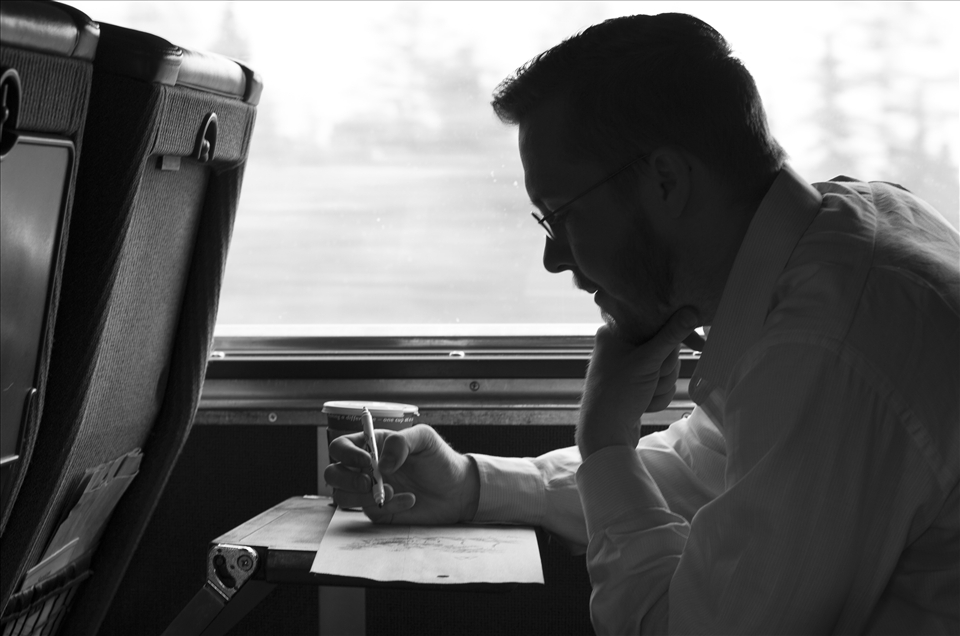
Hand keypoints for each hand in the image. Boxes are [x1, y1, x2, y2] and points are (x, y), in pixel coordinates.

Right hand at [324, 424, 478, 523]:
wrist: (457, 490)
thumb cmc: (439, 459)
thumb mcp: (424, 439)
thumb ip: (401, 442)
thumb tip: (380, 463)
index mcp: (371, 445)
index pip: (341, 447)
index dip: (346, 454)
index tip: (366, 461)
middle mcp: (365, 468)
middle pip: (332, 474)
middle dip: (346, 479)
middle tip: (370, 482)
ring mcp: (369, 490)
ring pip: (343, 496)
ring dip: (363, 496)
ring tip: (392, 492)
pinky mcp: (378, 510)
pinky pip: (369, 511)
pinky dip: (388, 506)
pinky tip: (409, 500)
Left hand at [576, 307, 698, 459]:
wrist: (604, 434)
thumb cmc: (619, 393)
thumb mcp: (648, 362)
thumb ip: (671, 336)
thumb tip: (691, 311)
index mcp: (614, 332)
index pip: (654, 323)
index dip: (669, 338)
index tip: (680, 349)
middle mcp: (619, 346)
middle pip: (664, 348)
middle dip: (664, 369)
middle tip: (651, 378)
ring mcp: (628, 367)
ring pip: (665, 368)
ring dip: (662, 385)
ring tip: (645, 394)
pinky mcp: (636, 385)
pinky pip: (660, 384)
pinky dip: (657, 396)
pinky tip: (644, 404)